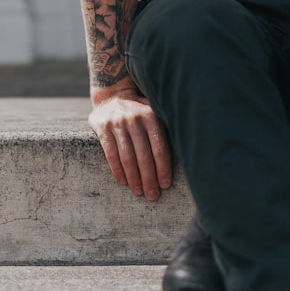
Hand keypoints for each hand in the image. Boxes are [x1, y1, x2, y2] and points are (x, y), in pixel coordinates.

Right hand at [89, 86, 171, 200]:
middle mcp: (135, 119)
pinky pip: (111, 154)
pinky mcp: (103, 128)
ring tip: (139, 192)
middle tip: (152, 195)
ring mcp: (118, 123)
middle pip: (144, 155)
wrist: (113, 95)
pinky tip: (123, 182)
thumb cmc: (140, 111)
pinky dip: (117, 170)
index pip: (160, 148)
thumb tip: (186, 154)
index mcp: (152, 117)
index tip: (165, 185)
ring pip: (128, 157)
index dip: (163, 168)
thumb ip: (165, 130)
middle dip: (149, 178)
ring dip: (134, 178)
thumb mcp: (155, 113)